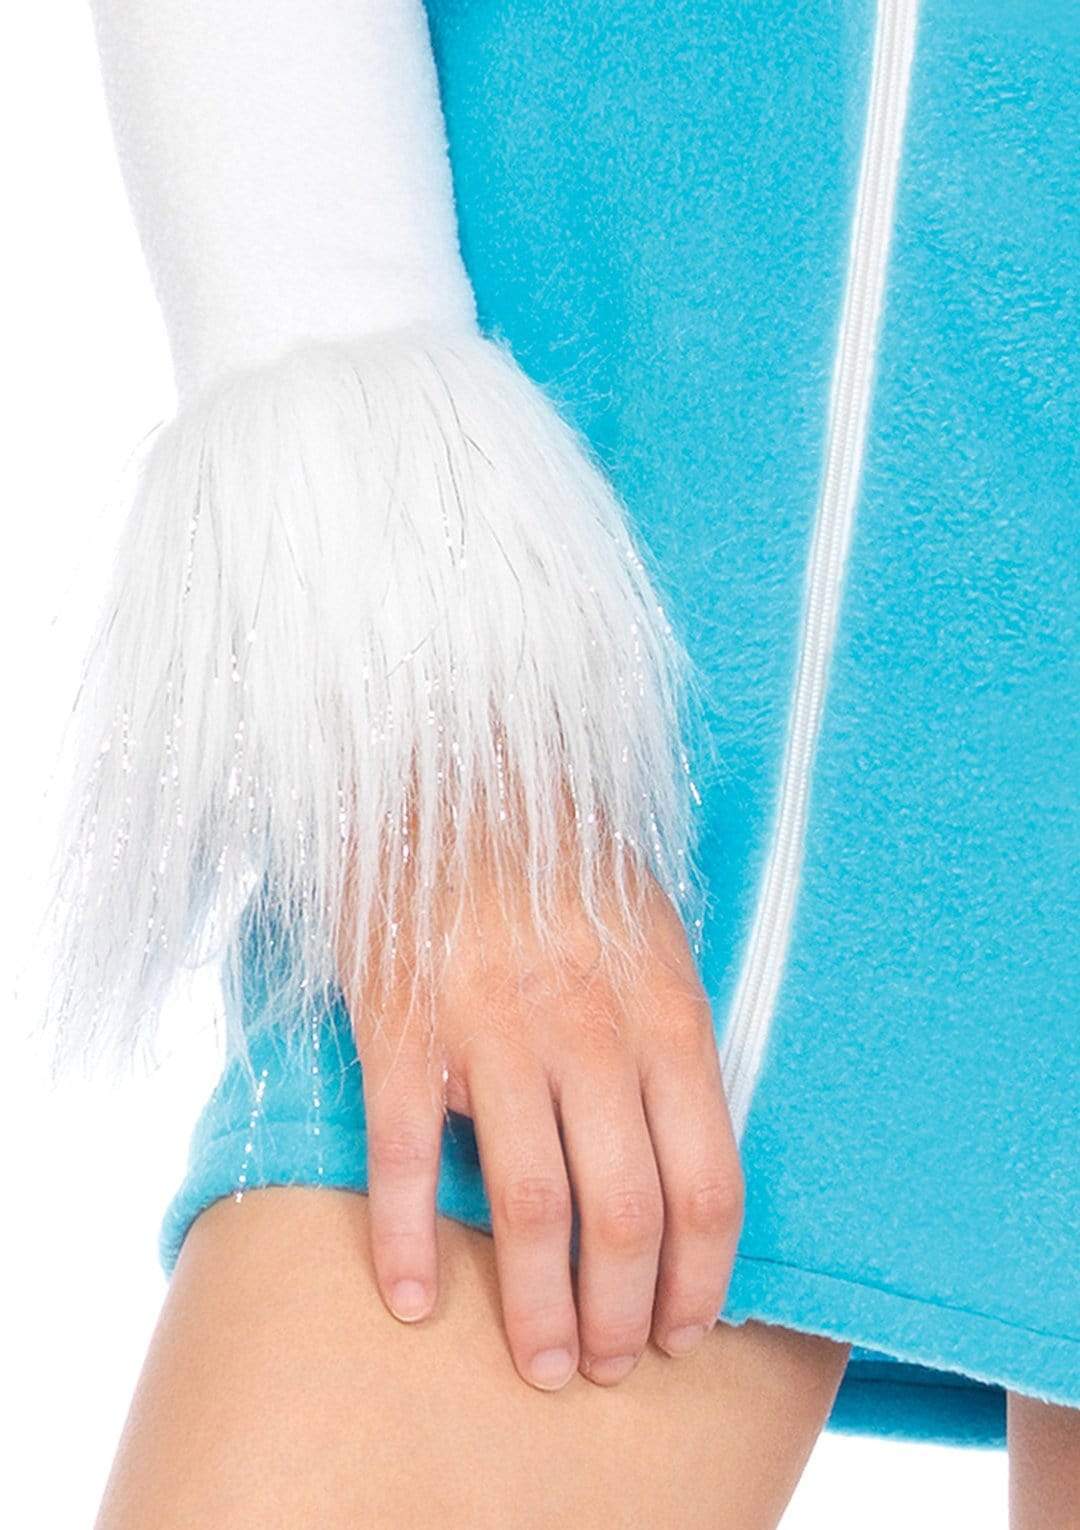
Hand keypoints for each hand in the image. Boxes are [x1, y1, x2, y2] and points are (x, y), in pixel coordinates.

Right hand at [337, 847, 742, 1392]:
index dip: (704, 1275)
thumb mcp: (656, 931)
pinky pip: (407, 1154)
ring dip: (538, 1305)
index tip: (689, 1328)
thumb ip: (674, 1040)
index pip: (707, 1179)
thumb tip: (685, 1158)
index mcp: (664, 1008)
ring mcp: (492, 1027)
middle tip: (611, 1366)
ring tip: (542, 1362)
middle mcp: (589, 1027)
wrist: (455, 768)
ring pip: (530, 1202)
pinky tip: (412, 1295)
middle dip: (626, 1312)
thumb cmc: (566, 857)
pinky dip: (407, 1238)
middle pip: (625, 1211)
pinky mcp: (403, 1024)